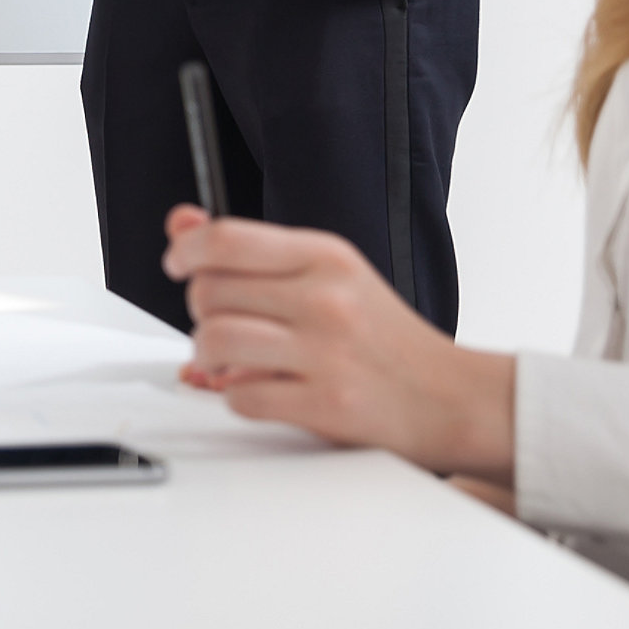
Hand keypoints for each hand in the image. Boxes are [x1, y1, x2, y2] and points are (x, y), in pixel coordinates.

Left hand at [163, 206, 515, 488]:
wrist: (451, 397)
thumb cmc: (383, 337)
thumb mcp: (329, 273)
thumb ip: (253, 250)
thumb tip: (182, 223)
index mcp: (326, 257)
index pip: (227, 238)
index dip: (185, 250)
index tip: (177, 262)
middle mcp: (326, 300)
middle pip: (210, 291)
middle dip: (202, 311)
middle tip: (222, 321)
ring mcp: (325, 353)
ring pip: (214, 342)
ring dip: (208, 357)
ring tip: (229, 359)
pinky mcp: (324, 405)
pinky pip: (239, 397)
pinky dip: (238, 397)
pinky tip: (262, 389)